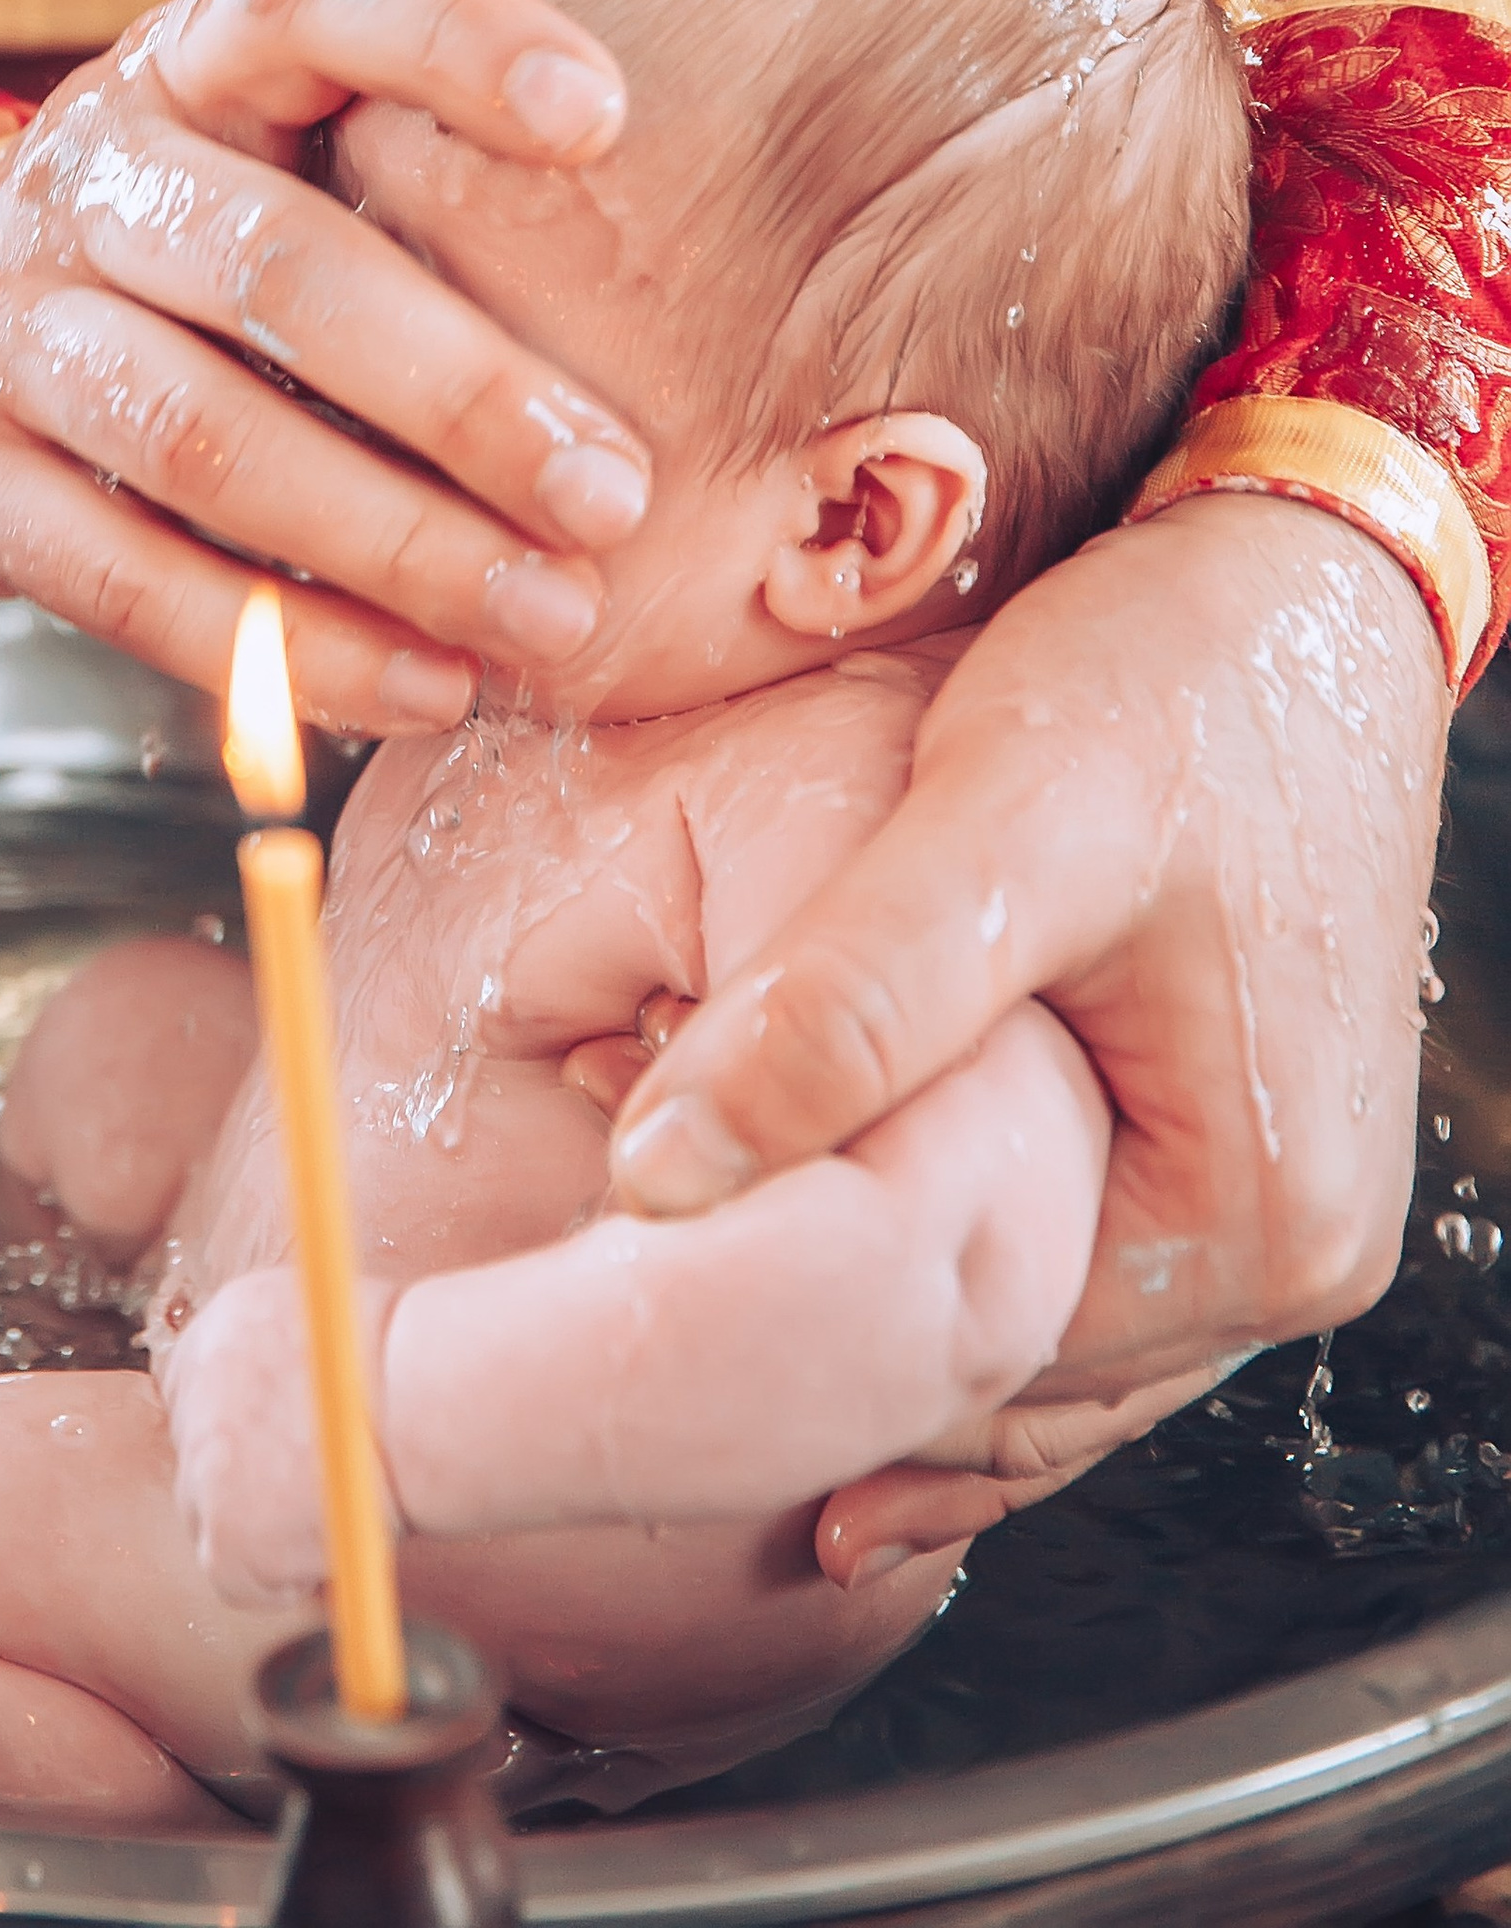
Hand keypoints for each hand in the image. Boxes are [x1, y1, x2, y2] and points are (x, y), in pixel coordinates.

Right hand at [0, 0, 662, 733]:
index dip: (452, 34)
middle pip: (274, 263)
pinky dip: (290, 649)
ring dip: (391, 541)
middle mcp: (90, 168)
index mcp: (195, 53)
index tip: (609, 114)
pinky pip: (131, 581)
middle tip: (622, 486)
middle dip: (459, 385)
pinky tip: (434, 685)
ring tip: (555, 614)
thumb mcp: (293, 82)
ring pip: (202, 438)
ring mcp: (11, 326)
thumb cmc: (203, 199)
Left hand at [163, 1265, 398, 1607]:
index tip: (270, 1447)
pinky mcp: (224, 1538)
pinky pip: (239, 1579)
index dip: (235, 1424)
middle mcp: (195, 1395)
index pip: (191, 1386)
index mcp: (221, 1330)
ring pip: (212, 1519)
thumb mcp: (327, 1326)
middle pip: (194, 1457)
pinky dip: (284, 1578)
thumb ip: (283, 1361)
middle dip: (242, 1481)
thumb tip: (279, 1406)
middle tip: (307, 1491)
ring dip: (264, 1528)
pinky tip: (333, 1541)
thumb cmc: (408, 1363)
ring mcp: (202, 1469)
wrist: (426, 1401)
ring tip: (334, 1509)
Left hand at [607, 497, 1446, 1572]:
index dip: (802, 1334)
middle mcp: (1296, 1254)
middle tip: (638, 1299)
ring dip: (896, 1291)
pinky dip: (966, 1247)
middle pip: (1016, 1371)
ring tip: (708, 1280)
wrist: (1306, 570)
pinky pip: (1081, 1245)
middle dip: (840, 1338)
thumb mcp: (995, 827)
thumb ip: (842, 1005)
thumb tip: (662, 1178)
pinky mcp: (1236, 1125)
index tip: (635, 1290)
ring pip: (1042, 1318)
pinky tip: (838, 1246)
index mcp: (1254, 1225)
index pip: (981, 1369)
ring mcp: (1278, 1197)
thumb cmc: (1174, 678)